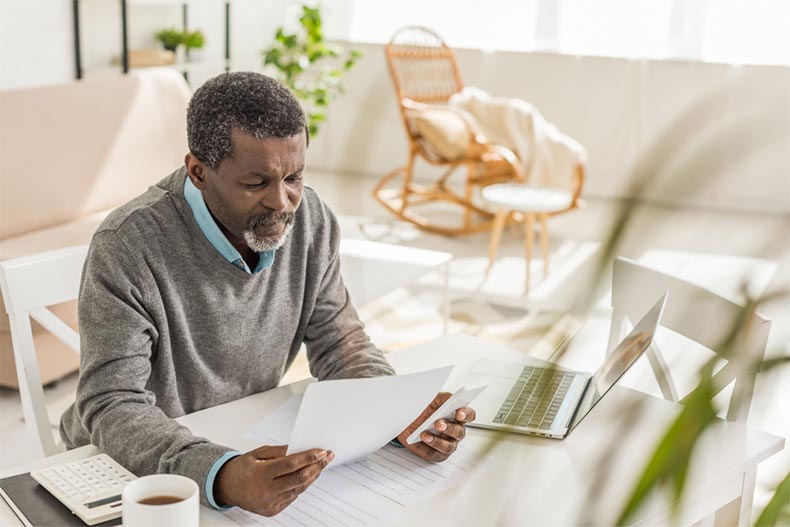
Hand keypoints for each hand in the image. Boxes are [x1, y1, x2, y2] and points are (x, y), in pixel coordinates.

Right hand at [215, 445, 332, 515]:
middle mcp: (265, 490)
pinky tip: (308, 476)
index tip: (322, 451)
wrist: (226, 487)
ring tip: (321, 465)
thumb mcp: (258, 453)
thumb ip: (279, 451)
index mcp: (261, 474)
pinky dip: (301, 486)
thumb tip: (300, 448)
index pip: (291, 464)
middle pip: (299, 478)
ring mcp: (269, 503)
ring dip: (312, 476)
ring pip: (299, 489)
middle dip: (316, 466)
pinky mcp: (272, 510)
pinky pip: (292, 497)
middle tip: (327, 457)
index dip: (309, 457)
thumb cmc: (241, 468)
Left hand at [396, 392, 476, 462]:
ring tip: (425, 434)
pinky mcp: (437, 454)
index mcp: (457, 416)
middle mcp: (455, 431)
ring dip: (437, 441)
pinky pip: (435, 454)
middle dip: (449, 428)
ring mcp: (447, 443)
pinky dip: (427, 448)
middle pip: (459, 432)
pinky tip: (421, 440)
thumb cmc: (424, 409)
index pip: (469, 415)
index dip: (466, 415)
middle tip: (438, 423)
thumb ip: (445, 398)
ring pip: (448, 446)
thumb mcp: (434, 399)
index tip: (459, 413)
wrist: (408, 420)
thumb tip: (452, 398)